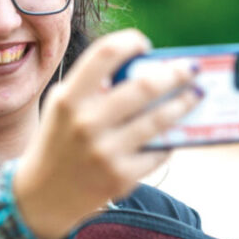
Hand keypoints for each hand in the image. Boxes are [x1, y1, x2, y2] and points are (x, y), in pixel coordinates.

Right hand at [15, 29, 200, 238]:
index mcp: (68, 99)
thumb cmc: (57, 141)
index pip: (104, 55)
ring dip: (184, 102)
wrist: (42, 195)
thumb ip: (91, 86)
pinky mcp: (121, 177)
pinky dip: (168, 139)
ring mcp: (104, 151)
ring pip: (159, 119)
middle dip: (175, 72)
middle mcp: (85, 123)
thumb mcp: (61, 107)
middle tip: (191, 68)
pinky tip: (172, 133)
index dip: (130, 42)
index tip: (144, 44)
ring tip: (196, 94)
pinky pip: (157, 150)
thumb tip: (143, 69)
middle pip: (143, 85)